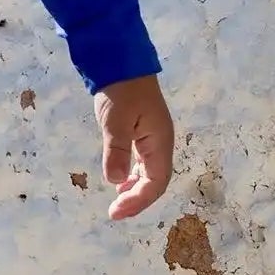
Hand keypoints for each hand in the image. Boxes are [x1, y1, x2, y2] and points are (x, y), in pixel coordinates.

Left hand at [95, 73, 173, 219]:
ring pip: (149, 173)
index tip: (116, 212)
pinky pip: (142, 162)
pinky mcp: (142, 133)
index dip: (138, 201)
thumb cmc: (121, 90)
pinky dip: (132, 176)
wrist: (122, 62)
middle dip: (137, 200)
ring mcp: (152, 138)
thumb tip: (115, 181)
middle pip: (155, 181)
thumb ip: (116, 150)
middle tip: (114, 212)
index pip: (155, 182)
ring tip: (117, 201)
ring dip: (135, 189)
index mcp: (159, 142)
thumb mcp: (116, 120)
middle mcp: (160, 143)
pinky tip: (119, 181)